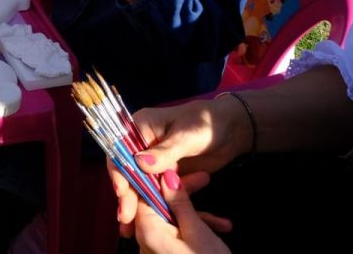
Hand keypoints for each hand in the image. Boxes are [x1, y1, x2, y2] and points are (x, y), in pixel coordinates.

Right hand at [112, 97, 250, 231]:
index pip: (121, 152)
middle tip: (127, 220)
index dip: (120, 174)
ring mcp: (155, 161)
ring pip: (143, 187)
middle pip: (129, 173)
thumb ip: (165, 151)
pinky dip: (164, 207)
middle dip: (128, 197)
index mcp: (140, 127)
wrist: (233, 129)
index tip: (123, 195)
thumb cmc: (207, 122)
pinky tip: (166, 223)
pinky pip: (162, 192)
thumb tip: (139, 163)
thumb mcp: (187, 136)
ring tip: (136, 230)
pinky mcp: (168, 175)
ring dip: (142, 207)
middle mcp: (142, 145)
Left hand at [130, 170, 231, 252]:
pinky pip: (176, 237)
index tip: (176, 166)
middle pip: (158, 207)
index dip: (159, 178)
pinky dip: (195, 233)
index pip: (142, 194)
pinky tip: (219, 233)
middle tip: (205, 180)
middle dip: (182, 196)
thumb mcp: (197, 231)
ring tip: (223, 222)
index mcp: (147, 232)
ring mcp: (155, 252)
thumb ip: (180, 203)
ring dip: (196, 218)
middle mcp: (145, 243)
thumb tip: (166, 177)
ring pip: (172, 222)